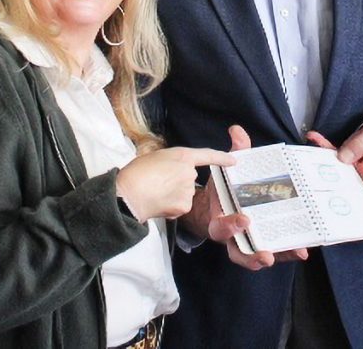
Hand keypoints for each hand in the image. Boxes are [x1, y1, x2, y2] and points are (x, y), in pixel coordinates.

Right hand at [116, 146, 233, 221]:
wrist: (128, 193)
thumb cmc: (135, 173)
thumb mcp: (155, 157)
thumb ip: (170, 162)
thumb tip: (172, 171)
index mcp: (182, 155)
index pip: (206, 155)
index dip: (221, 157)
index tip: (233, 160)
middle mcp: (189, 171)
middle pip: (189, 178)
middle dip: (177, 182)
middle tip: (158, 183)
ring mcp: (188, 189)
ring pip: (185, 194)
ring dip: (174, 195)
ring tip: (155, 193)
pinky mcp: (185, 205)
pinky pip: (180, 207)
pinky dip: (172, 207)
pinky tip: (159, 204)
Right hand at [188, 125, 308, 270]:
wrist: (222, 204)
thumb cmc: (225, 188)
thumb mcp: (228, 170)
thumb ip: (235, 152)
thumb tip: (237, 130)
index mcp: (220, 220)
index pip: (220, 228)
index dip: (230, 226)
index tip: (244, 219)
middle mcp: (233, 237)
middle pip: (239, 253)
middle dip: (252, 257)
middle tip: (266, 255)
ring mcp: (250, 242)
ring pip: (260, 257)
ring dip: (279, 256)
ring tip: (297, 252)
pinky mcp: (265, 243)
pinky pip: (276, 251)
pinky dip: (289, 251)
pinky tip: (304, 249)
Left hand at [308, 117, 362, 194]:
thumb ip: (360, 145)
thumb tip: (343, 157)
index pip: (357, 191)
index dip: (341, 191)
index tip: (327, 183)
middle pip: (342, 179)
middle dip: (325, 169)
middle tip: (313, 159)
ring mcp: (354, 168)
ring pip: (335, 166)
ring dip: (322, 154)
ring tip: (313, 141)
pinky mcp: (348, 160)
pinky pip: (334, 156)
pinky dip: (324, 146)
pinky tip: (316, 137)